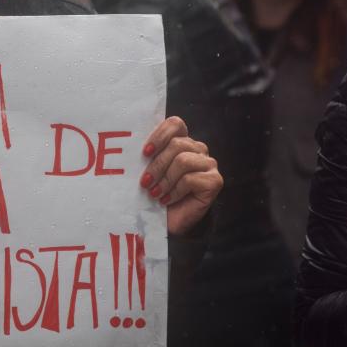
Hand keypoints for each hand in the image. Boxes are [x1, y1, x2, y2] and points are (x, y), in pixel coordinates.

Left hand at [139, 116, 222, 235]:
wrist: (169, 221)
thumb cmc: (157, 192)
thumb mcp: (149, 170)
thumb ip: (148, 155)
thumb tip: (132, 146)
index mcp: (182, 141)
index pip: (175, 124)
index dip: (159, 135)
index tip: (145, 153)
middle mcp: (197, 149)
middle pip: (176, 144)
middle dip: (157, 164)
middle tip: (145, 181)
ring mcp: (208, 164)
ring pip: (183, 161)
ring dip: (165, 179)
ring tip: (154, 193)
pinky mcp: (215, 181)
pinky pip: (191, 179)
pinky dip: (175, 191)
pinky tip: (167, 199)